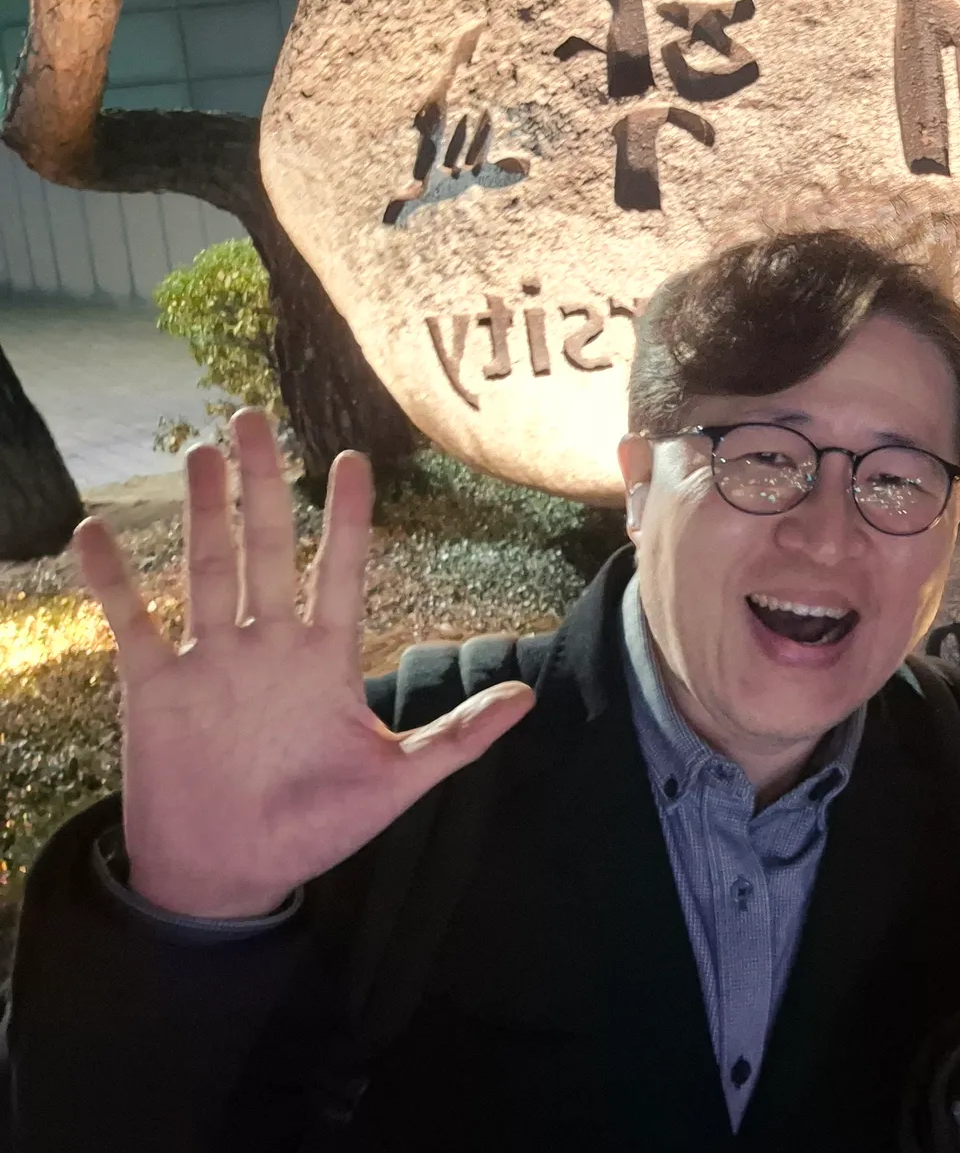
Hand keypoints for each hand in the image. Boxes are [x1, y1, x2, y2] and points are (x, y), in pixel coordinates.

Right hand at [72, 409, 534, 919]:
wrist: (235, 877)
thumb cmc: (317, 828)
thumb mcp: (397, 781)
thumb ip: (459, 738)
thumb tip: (528, 699)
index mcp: (325, 659)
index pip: (340, 569)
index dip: (346, 517)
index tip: (354, 459)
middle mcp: (267, 646)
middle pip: (266, 547)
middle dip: (261, 486)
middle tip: (254, 418)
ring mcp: (211, 662)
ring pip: (205, 568)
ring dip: (201, 511)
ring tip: (201, 452)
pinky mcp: (156, 689)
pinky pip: (132, 623)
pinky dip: (113, 580)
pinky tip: (96, 533)